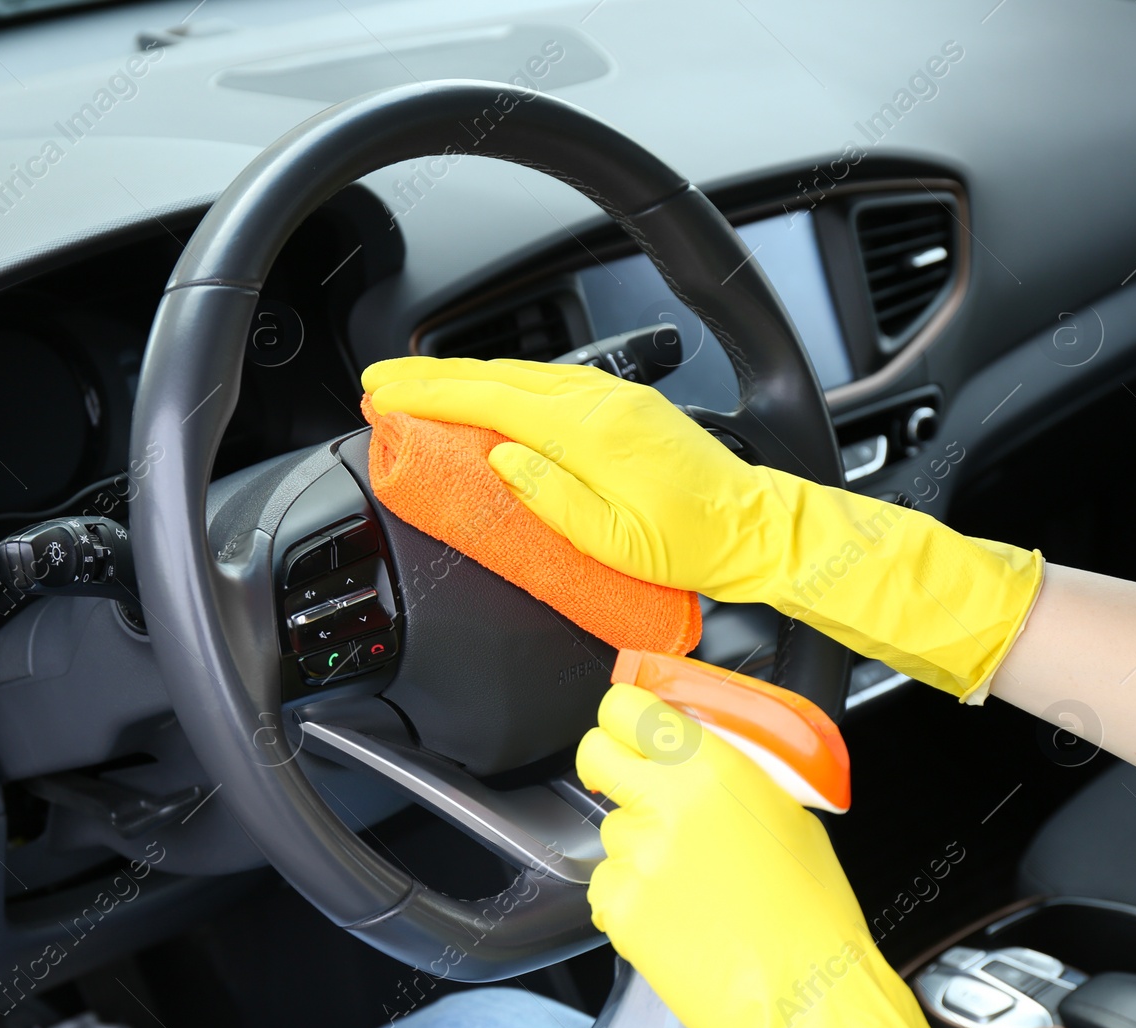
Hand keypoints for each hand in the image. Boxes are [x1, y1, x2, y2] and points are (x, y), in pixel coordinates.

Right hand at [363, 356, 1042, 700]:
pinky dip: (502, 384)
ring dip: (463, 379)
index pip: (491, 401)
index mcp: (592, 433)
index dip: (430, 394)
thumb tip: (500, 459)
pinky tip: (483, 395)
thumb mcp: (616, 543)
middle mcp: (600, 402)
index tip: (385, 394)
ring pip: (521, 374)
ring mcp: (613, 397)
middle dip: (432, 378)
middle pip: (497, 377)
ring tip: (416, 388)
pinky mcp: (623, 405)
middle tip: (380, 386)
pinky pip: (546, 382)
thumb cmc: (692, 544)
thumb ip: (554, 500)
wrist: (754, 527)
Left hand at [576, 683, 946, 1027]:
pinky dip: (631, 897)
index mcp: (709, 768)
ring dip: (636, 846)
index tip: (631, 731)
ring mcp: (636, 857)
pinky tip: (676, 913)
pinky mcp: (619, 906)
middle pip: (594, 753)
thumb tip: (689, 742)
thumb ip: (726, 765)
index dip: (624, 718)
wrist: (807, 993)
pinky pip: (606, 884)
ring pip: (609, 828)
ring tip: (689, 880)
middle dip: (610, 767)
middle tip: (637, 788)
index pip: (625, 707)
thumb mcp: (785, 809)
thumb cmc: (809, 909)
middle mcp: (665, 804)